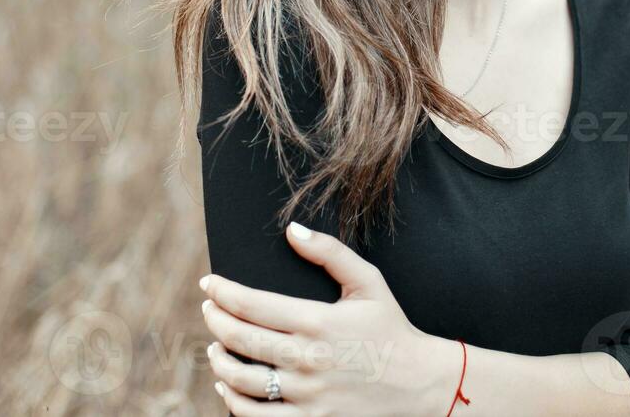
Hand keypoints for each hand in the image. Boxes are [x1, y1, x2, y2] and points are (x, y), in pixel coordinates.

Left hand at [198, 221, 461, 416]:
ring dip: (219, 361)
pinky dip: (233, 402)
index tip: (209, 282)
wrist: (420, 384)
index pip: (252, 304)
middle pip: (240, 339)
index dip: (223, 292)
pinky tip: (228, 387)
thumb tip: (291, 230)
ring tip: (214, 347)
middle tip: (209, 309)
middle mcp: (307, 359)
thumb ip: (330, 252)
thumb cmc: (390, 328)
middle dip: (215, 320)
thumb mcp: (368, 282)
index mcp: (317, 321)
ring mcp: (307, 395)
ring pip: (241, 380)